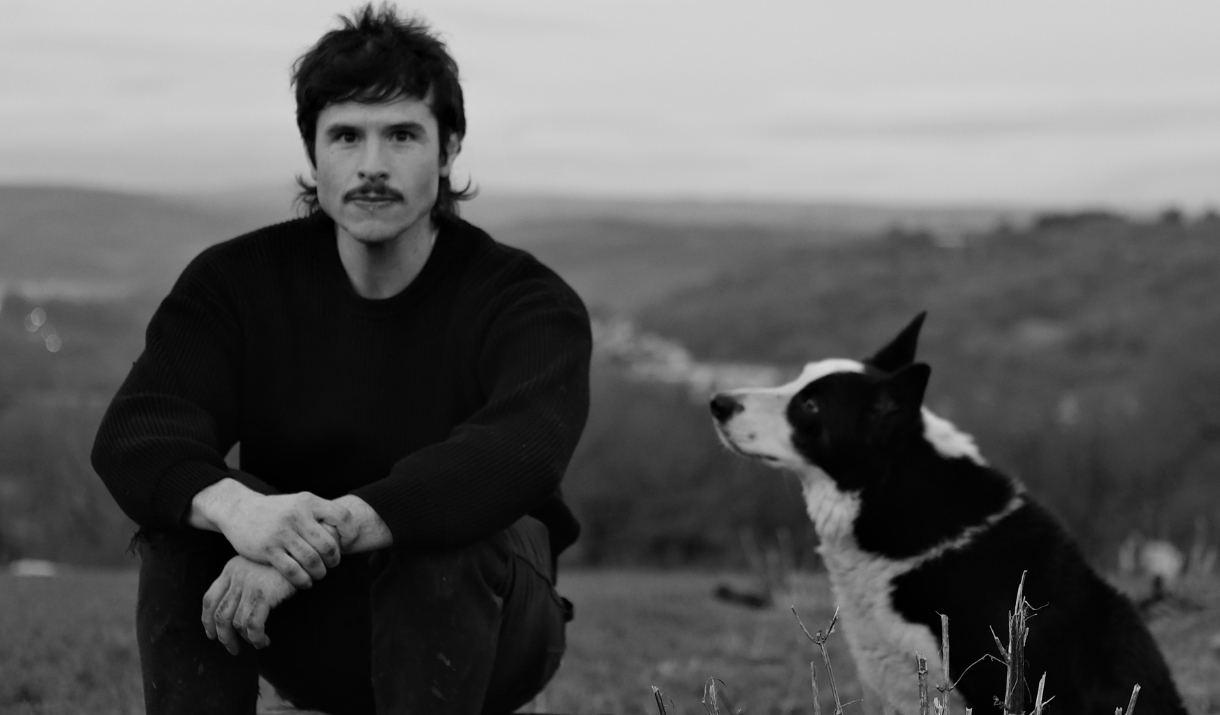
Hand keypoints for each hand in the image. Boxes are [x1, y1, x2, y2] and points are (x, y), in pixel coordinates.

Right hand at [191, 480, 355, 587]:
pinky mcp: (268, 549)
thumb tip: (346, 533)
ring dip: (320, 572)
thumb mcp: (299, 503)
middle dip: (334, 560)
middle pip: (328, 545)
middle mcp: (297, 516)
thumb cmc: (276, 511)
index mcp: (308, 502)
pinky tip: (305, 583)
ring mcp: (282, 533)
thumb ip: (319, 514)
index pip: (342, 517)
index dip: (350, 534)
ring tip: (319, 574)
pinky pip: (293, 571)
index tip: (345, 545)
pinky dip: (303, 581)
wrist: (239, 510)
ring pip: (312, 560)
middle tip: (331, 564)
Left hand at [202, 555, 295, 653]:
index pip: (209, 599)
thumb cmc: (285, 563)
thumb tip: (236, 612)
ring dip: (244, 640)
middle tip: (233, 649)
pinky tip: (264, 641)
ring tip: (257, 644)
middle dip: (224, 637)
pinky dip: (256, 638)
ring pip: (235, 623)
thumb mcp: (259, 567)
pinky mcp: (264, 593)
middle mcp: (236, 576)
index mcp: (231, 569)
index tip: (212, 635)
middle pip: (219, 614)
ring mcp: (249, 585)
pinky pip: (253, 625)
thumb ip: (244, 583)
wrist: (304, 552)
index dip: (207, 621)